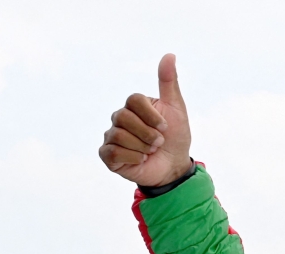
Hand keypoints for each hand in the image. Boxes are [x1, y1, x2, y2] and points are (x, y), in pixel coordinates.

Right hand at [99, 53, 191, 186]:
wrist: (174, 167)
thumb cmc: (175, 138)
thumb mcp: (176, 109)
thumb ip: (169, 83)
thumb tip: (169, 55)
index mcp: (134, 106)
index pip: (134, 100)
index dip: (152, 116)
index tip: (165, 127)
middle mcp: (120, 118)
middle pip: (124, 117)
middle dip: (148, 134)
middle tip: (159, 143)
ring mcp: (112, 136)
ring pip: (118, 135)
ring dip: (142, 147)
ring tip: (151, 152)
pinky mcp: (108, 155)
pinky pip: (112, 152)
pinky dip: (132, 157)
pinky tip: (141, 160)